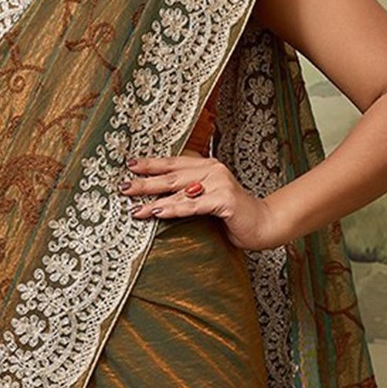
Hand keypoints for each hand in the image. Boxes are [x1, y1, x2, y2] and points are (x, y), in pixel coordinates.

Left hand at [120, 154, 283, 251]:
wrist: (264, 224)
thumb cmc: (233, 215)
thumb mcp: (208, 199)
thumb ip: (189, 193)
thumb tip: (158, 199)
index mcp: (207, 166)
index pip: (173, 163)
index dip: (150, 164)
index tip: (128, 166)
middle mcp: (212, 170)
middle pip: (171, 176)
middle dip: (145, 182)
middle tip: (122, 186)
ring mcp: (219, 184)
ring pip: (179, 192)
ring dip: (154, 200)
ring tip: (134, 208)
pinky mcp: (224, 200)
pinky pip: (193, 206)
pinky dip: (174, 209)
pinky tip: (158, 213)